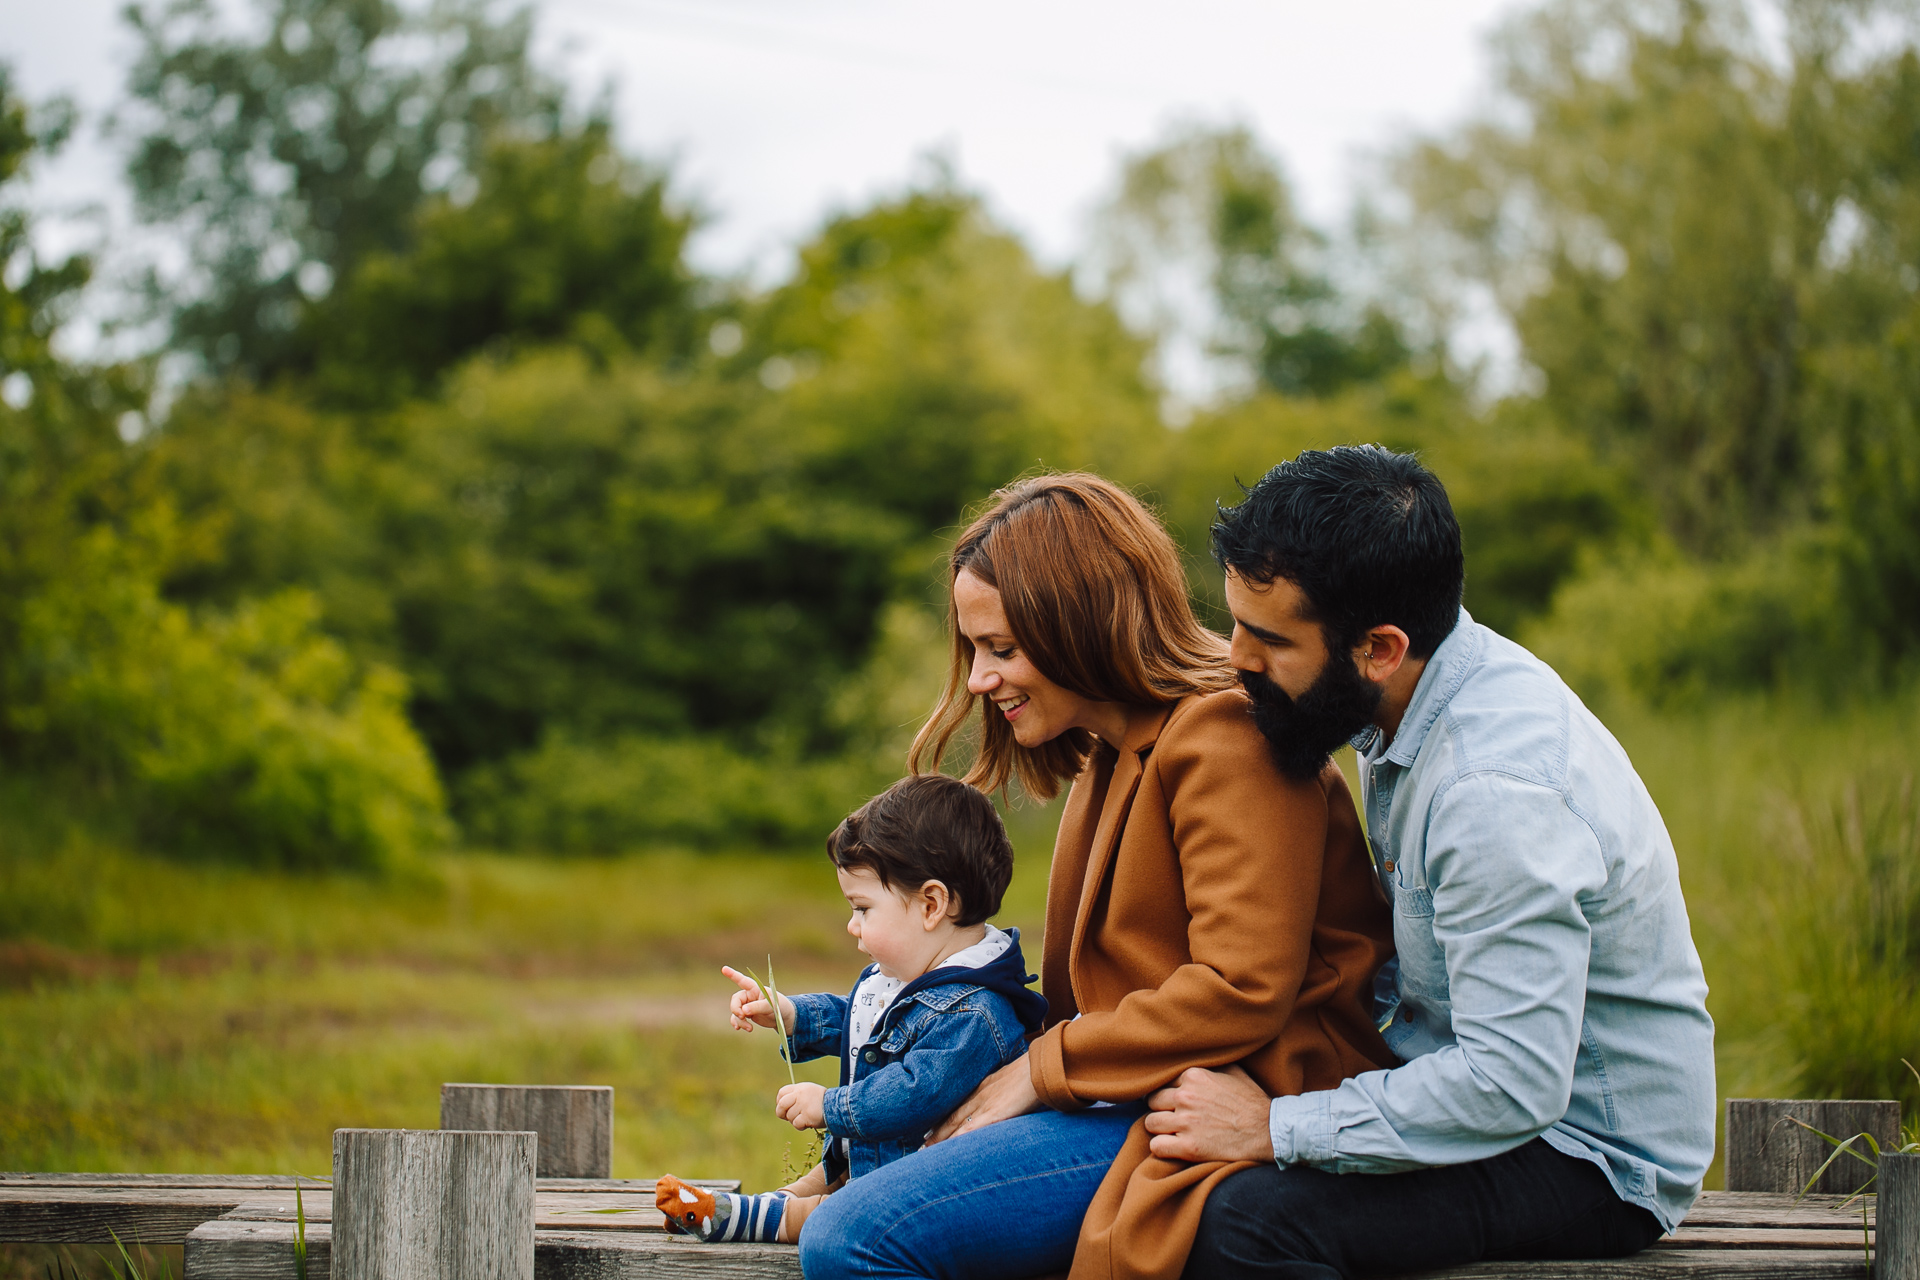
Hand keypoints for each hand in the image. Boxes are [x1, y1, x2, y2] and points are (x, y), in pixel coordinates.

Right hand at [723, 965, 794, 1033]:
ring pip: (735, 1011)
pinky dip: (738, 1023)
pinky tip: (740, 1028)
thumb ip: (757, 1007)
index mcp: (756, 989)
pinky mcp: (747, 1014)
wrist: (783, 1018)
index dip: (733, 975)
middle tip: (742, 1016)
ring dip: (739, 1020)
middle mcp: (749, 995)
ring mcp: (747, 1005)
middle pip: (736, 1000)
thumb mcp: (771, 1006)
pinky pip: (737, 1018)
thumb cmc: (779, 1006)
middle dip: (736, 1009)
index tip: (724, 969)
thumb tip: (743, 1011)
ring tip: (749, 1028)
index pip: (743, 980)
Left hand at [776, 1082, 826, 1129]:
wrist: (837, 1106)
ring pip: (790, 1117)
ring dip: (795, 1121)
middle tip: (787, 1117)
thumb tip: (782, 1107)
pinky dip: (800, 1126)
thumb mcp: (809, 1092)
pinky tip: (808, 1124)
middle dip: (781, 1113)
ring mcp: (803, 1105)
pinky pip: (796, 1124)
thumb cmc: (823, 1101)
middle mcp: (800, 1095)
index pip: (782, 1093)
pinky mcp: (807, 1116)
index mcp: (800, 1088)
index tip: (785, 1108)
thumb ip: (797, 1095)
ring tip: (805, 1119)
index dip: (779, 1102)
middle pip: (781, 1105)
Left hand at [925, 1055, 1043, 1144]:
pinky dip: (958, 1141)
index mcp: (984, 1087)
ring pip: (956, 1125)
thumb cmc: (1032, 1072)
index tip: (930, 1128)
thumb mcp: (1013, 1079)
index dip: (943, 1118)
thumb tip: (1006, 1099)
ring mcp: (985, 1105)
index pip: (958, 1105)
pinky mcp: (994, 1114)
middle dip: (936, 1132)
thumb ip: (1004, 1091)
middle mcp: (979, 1096)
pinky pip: (972, 1130)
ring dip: (940, 1139)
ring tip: (926, 1152)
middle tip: (921, 1145)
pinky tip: (949, 1150)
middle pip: (952, 1117)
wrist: (1039, 1067)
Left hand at [1143, 1065, 1275, 1163]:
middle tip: (1175, 1119)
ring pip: (1150, 1123)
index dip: (1170, 1094)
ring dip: (1161, 1130)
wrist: (1269, 1132)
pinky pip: (1156, 1146)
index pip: (1163, 1082)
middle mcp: (1186, 1097)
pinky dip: (1162, 1148)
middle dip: (1162, 1110)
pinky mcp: (1188, 1147)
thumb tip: (1194, 1058)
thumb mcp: (1233, 1072)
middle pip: (1152, 1102)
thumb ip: (1210, 1065)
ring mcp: (1186, 1122)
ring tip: (1174, 1133)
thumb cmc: (1252, 1102)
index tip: (1177, 1103)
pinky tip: (1174, 1148)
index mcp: (1194, 1076)